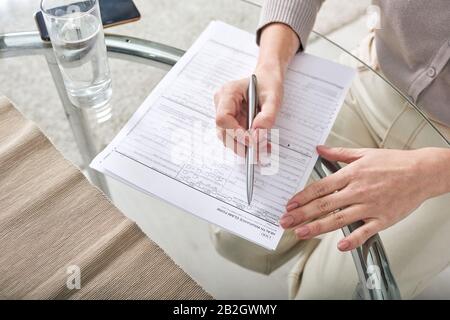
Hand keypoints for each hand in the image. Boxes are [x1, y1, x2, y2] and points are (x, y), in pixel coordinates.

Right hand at [214, 23, 298, 156]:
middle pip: (223, 131)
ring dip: (245, 148)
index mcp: (228, 93)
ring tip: (264, 150)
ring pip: (228, 138)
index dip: (235, 132)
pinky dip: (248, 145)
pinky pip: (236, 137)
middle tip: (259, 152)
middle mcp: (222, 104)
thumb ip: (267, 115)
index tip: (252, 141)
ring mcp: (225, 113)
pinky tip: (262, 147)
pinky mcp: (231, 122)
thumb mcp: (273, 97)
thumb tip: (258, 134)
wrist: (267, 79)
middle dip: (240, 145)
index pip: (222, 118)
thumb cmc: (269, 83)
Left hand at [279, 146, 449, 251]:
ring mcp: (370, 206)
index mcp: (351, 174)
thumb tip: (319, 149)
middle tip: (285, 221)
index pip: (320, 187)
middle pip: (324, 205)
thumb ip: (338, 153)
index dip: (303, 196)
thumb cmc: (394, 162)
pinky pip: (365, 231)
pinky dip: (353, 239)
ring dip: (317, 227)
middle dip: (302, 214)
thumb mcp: (364, 153)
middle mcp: (358, 191)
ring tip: (300, 233)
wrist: (423, 172)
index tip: (290, 204)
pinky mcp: (383, 219)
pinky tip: (340, 245)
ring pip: (338, 219)